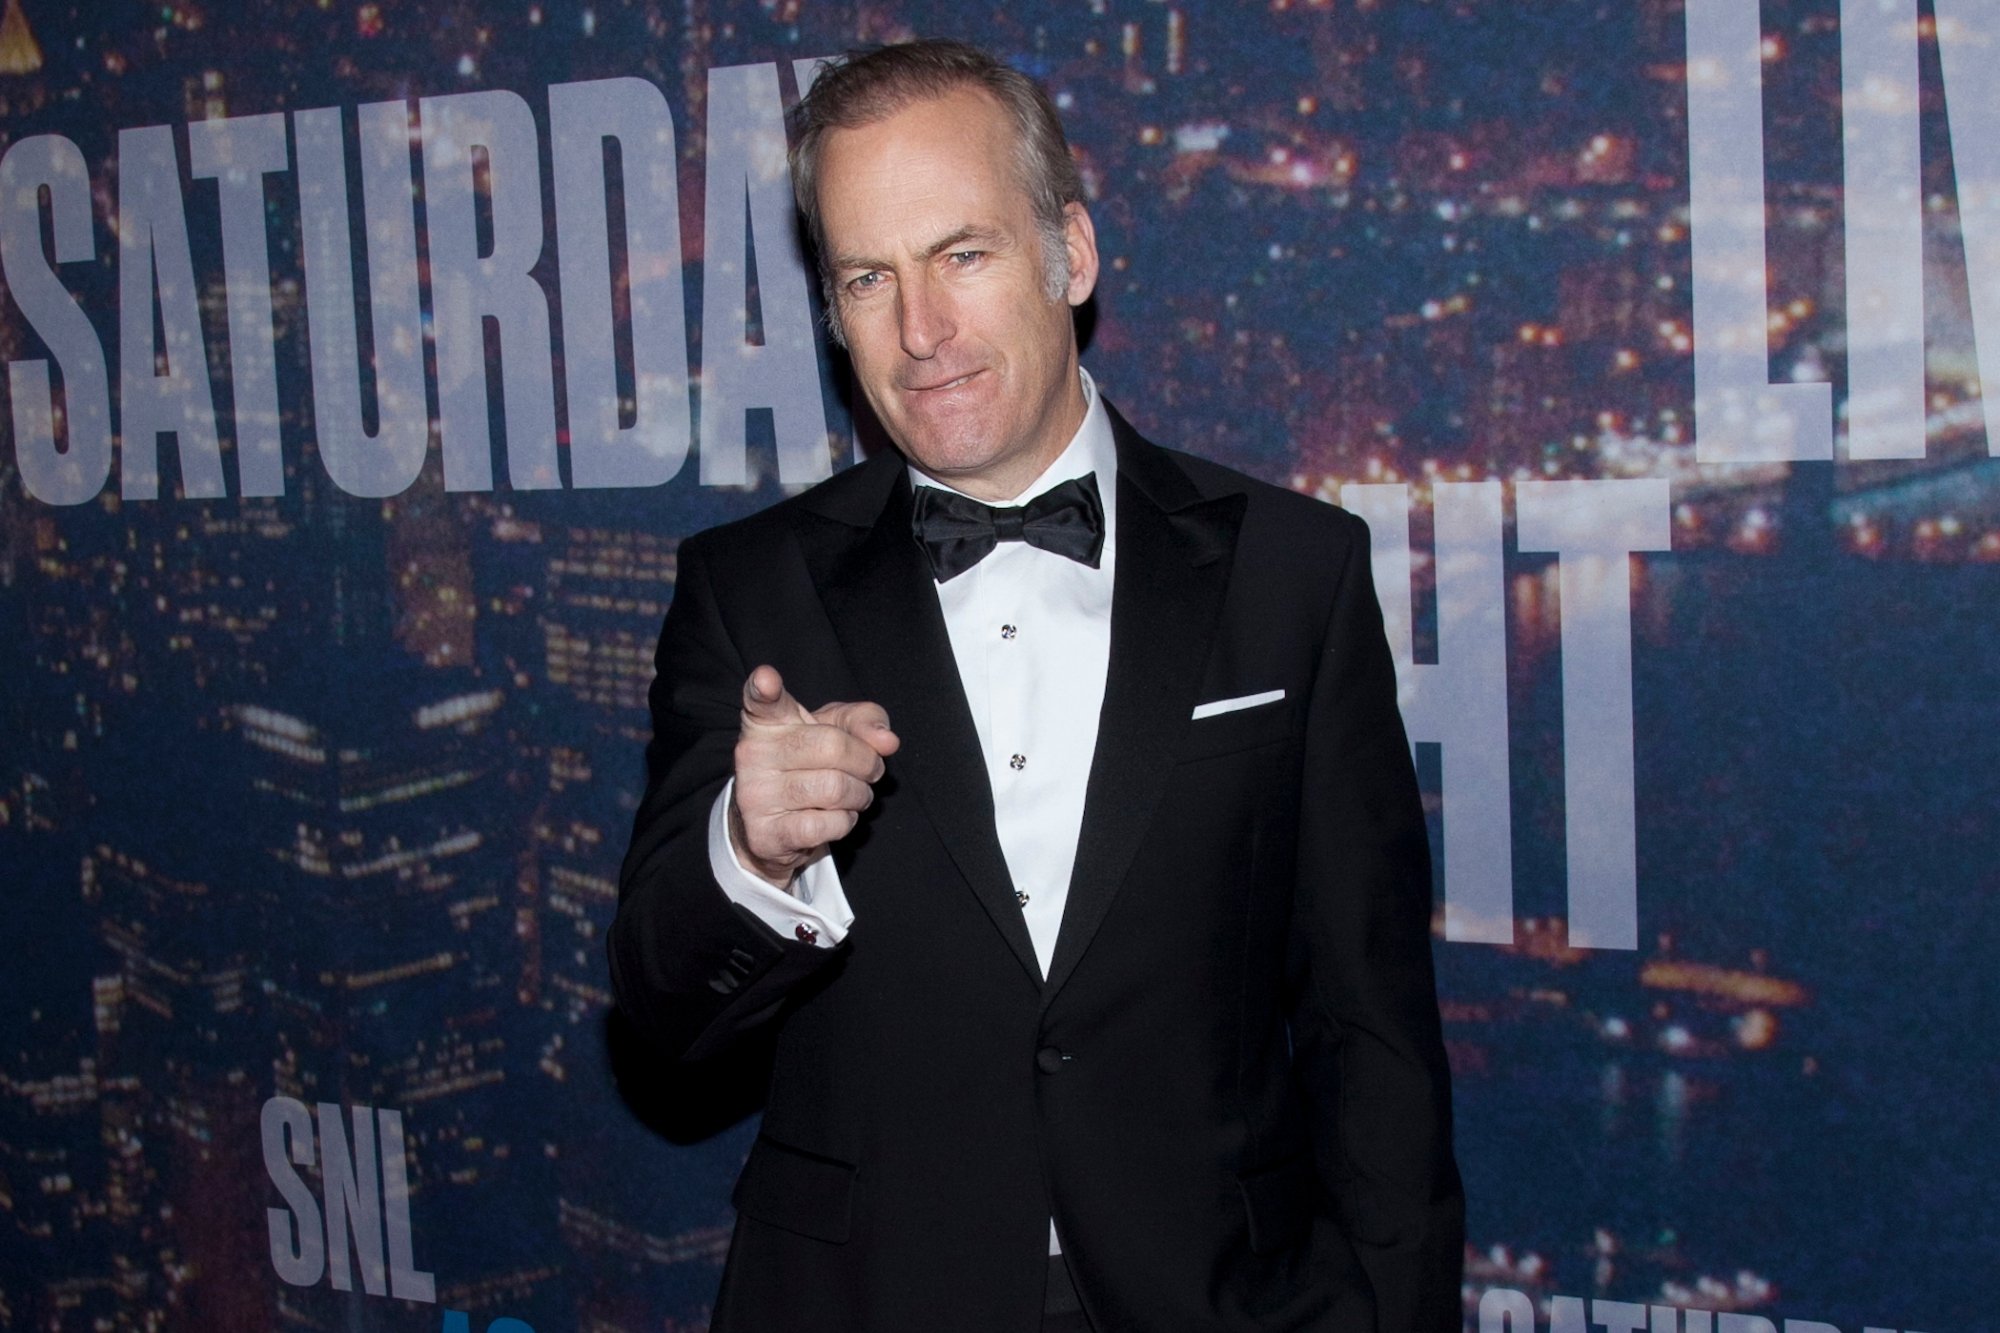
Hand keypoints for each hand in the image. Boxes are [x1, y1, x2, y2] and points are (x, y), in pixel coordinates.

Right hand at [729, 665, 899, 887]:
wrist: (774, 826)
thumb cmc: (810, 765)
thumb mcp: (836, 730)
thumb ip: (864, 720)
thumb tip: (887, 741)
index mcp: (766, 722)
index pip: (761, 700)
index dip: (764, 689)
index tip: (766, 680)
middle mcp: (752, 754)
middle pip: (832, 747)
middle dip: (866, 762)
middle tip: (869, 771)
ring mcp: (754, 795)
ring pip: (835, 788)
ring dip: (860, 795)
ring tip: (854, 795)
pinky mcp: (766, 833)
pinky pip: (828, 824)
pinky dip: (845, 822)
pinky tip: (834, 817)